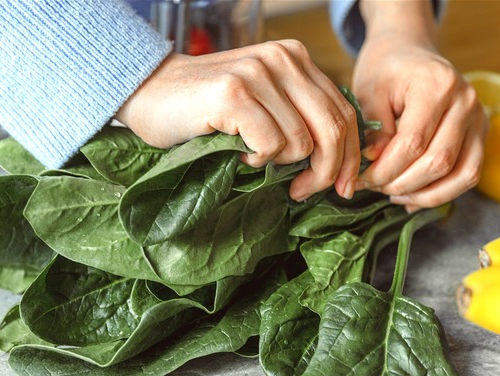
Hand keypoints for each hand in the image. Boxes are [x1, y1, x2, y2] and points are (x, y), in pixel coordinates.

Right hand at [115, 40, 359, 200]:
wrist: (149, 92)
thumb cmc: (205, 109)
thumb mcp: (264, 104)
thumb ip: (299, 117)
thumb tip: (340, 163)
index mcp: (296, 58)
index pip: (344, 113)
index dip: (350, 157)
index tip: (343, 187)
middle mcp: (282, 59)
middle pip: (332, 130)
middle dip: (325, 172)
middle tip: (302, 192)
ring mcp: (258, 73)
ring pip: (302, 143)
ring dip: (280, 164)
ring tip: (251, 158)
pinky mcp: (235, 94)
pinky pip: (270, 146)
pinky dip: (255, 160)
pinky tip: (235, 151)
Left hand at [354, 1, 487, 210]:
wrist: (408, 52)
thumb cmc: (385, 71)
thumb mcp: (369, 92)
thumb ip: (374, 130)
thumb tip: (375, 164)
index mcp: (437, 85)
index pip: (413, 143)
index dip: (385, 170)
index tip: (360, 179)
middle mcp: (466, 102)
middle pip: (439, 162)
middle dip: (401, 184)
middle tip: (373, 188)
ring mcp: (479, 119)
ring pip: (462, 174)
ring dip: (424, 194)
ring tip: (393, 195)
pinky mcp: (481, 134)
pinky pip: (468, 174)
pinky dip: (442, 192)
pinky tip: (412, 197)